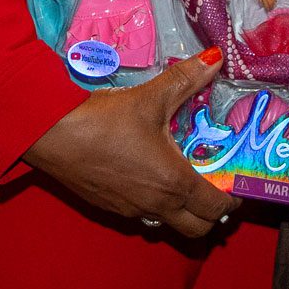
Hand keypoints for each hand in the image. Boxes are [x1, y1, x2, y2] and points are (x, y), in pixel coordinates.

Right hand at [24, 52, 235, 236]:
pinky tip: (147, 178)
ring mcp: (131, 211)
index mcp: (174, 182)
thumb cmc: (105, 120)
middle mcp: (156, 205)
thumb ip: (186, 79)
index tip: (236, 188)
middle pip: (196, 230)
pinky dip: (155, 206)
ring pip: (168, 225)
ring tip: (183, 184)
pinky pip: (143, 217)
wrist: (52, 136)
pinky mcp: (109, 209)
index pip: (215, 208)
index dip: (231, 202)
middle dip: (211, 216)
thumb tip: (216, 58)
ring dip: (182, 213)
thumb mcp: (150, 97)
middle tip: (215, 191)